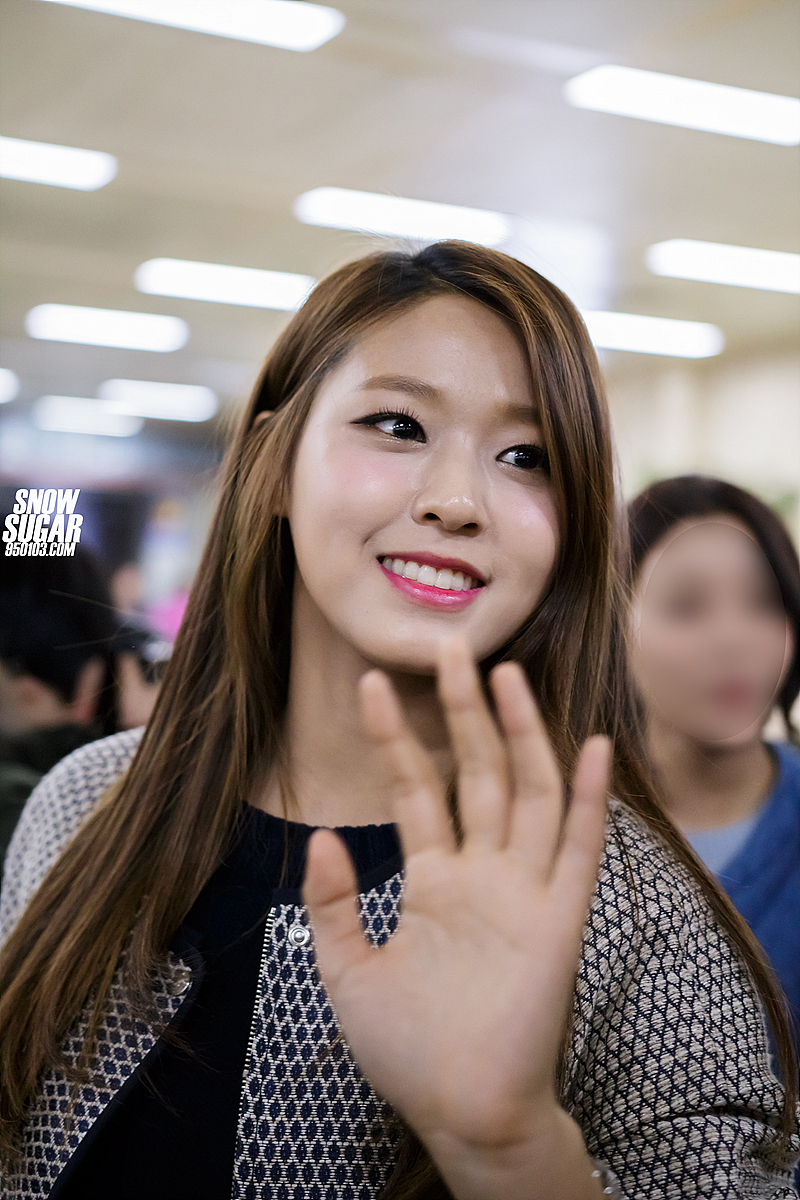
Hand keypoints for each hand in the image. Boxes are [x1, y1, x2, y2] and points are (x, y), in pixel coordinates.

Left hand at [302, 636, 609, 1163]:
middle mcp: (482, 873)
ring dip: (519, 732)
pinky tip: (592, 745)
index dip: (395, 739)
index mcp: (435, 880)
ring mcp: (523, 890)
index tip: (371, 685)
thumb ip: (332, 904)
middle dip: (462, 712)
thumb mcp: (347, 973)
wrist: (461, 1111)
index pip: (415, 791)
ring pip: (526, 792)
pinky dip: (587, 798)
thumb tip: (320, 836)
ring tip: (503, 673)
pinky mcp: (560, 919)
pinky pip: (578, 849)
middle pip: (475, 772)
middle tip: (447, 647)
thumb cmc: (407, 1049)